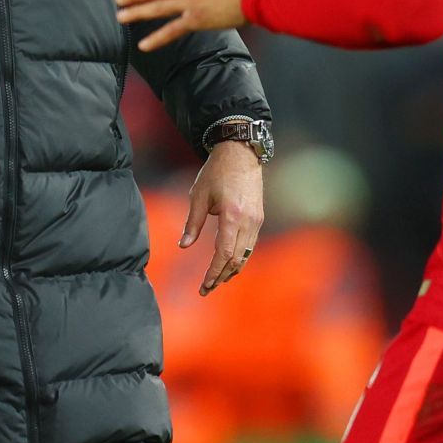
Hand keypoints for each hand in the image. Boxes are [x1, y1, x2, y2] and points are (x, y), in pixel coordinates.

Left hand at [182, 142, 265, 294]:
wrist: (241, 153)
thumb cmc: (216, 172)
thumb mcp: (198, 195)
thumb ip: (192, 223)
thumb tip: (183, 246)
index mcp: (232, 216)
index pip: (224, 253)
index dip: (214, 272)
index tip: (204, 285)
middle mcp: (248, 221)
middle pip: (236, 259)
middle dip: (221, 276)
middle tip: (206, 289)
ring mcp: (257, 220)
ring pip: (246, 254)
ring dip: (232, 270)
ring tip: (217, 280)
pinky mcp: (259, 217)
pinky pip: (250, 245)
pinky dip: (240, 258)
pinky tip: (230, 264)